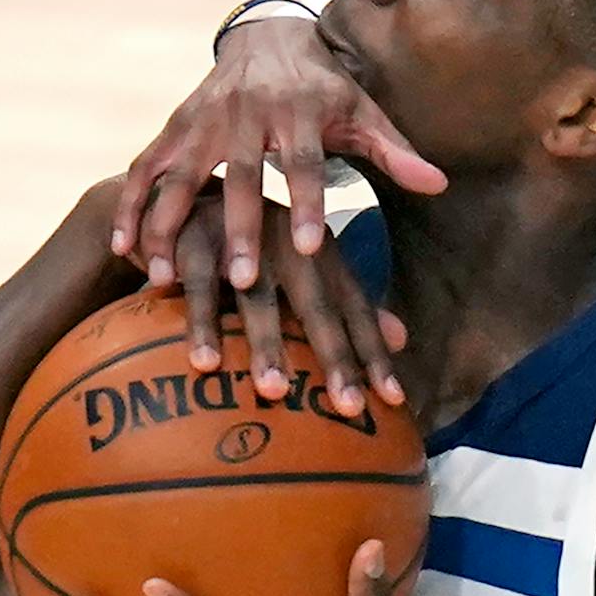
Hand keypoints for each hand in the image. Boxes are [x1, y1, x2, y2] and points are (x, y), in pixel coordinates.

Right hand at [112, 17, 446, 291]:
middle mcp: (247, 112)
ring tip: (164, 277)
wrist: (269, 37)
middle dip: (240, 227)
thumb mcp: (363, 111)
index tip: (306, 247)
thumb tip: (439, 183)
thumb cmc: (325, 88)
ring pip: (182, 174)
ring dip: (170, 224)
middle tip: (243, 281)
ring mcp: (204, 119)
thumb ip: (395, 151)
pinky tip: (123, 249)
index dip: (306, 202)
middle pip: (242, 174)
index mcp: (298, 109)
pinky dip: (132, 206)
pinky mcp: (175, 127)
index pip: (305, 161)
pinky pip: (146, 169)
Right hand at [172, 192, 406, 411]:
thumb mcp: (308, 266)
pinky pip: (196, 285)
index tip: (393, 399)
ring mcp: (242, 239)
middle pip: (317, 306)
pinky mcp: (192, 238)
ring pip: (257, 297)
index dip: (375, 353)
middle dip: (334, 355)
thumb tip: (403, 340)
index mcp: (322, 253)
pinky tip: (203, 361)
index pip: (355, 309)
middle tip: (347, 405)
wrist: (193, 191)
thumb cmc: (260, 244)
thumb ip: (350, 303)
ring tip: (273, 390)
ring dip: (266, 343)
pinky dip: (199, 322)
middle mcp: (290, 243)